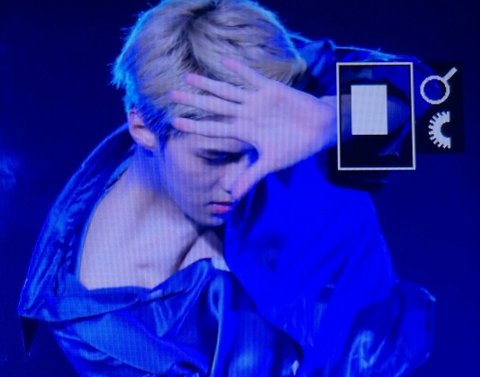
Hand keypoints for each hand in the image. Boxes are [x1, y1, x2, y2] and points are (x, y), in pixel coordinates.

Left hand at [170, 57, 335, 199]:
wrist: (319, 131)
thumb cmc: (295, 147)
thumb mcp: (270, 164)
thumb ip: (250, 177)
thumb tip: (232, 197)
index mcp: (244, 132)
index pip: (214, 128)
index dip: (195, 125)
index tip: (175, 123)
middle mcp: (246, 115)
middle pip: (214, 107)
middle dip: (193, 102)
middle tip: (170, 96)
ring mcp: (256, 102)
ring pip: (227, 91)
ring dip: (208, 84)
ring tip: (188, 77)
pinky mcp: (270, 90)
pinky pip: (251, 78)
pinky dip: (239, 71)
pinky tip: (223, 63)